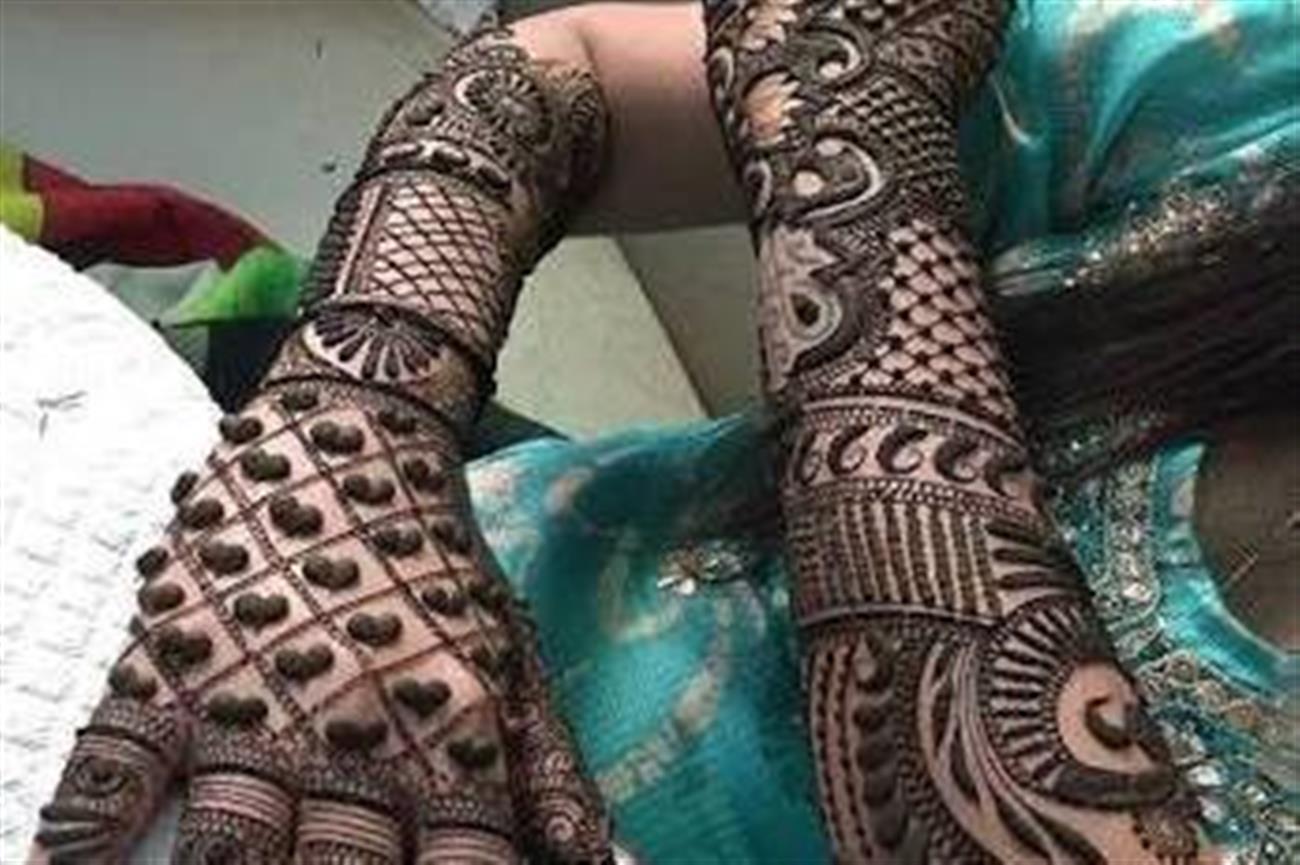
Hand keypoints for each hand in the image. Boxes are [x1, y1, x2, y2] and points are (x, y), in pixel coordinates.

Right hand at [29, 384, 608, 863]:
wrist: (353, 435)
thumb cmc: (439, 566)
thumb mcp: (512, 663)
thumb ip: (550, 777)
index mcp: (451, 741)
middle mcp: (357, 734)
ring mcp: (259, 699)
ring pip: (227, 842)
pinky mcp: (173, 664)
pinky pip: (112, 766)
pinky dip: (83, 833)